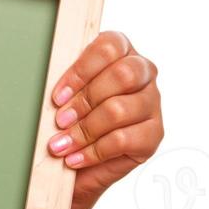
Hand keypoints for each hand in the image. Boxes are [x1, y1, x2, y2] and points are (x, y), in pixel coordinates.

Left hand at [46, 31, 163, 208]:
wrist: (83, 162)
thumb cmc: (74, 117)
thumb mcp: (67, 94)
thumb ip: (66, 85)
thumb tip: (53, 95)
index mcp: (122, 51)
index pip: (109, 47)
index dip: (81, 71)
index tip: (57, 96)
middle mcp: (143, 72)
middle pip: (122, 75)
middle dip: (85, 100)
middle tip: (60, 120)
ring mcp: (152, 103)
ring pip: (120, 109)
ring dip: (84, 130)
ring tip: (61, 144)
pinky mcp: (154, 134)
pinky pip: (124, 140)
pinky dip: (93, 151)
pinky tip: (75, 157)